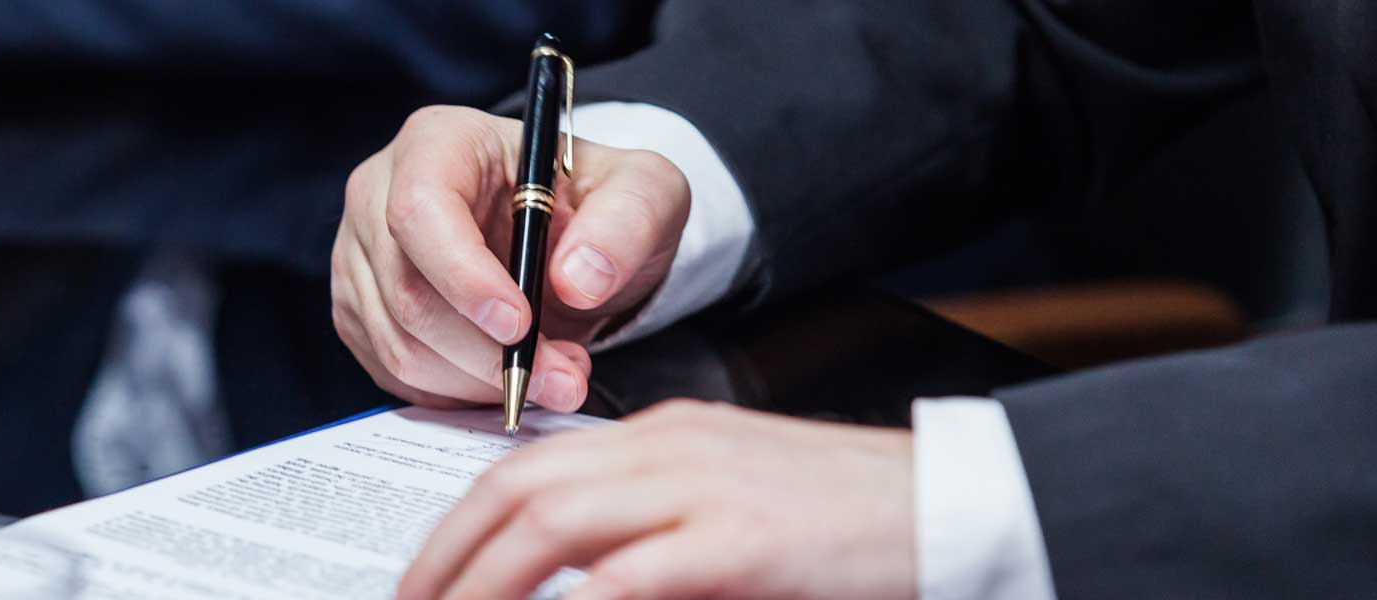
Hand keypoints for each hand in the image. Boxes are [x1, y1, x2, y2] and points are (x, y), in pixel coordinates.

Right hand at [333, 106, 689, 411]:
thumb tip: (577, 279)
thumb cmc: (597, 204)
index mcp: (438, 142)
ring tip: (554, 375)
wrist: (571, 241)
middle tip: (565, 377)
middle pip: (408, 290)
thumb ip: (625, 222)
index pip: (420, 210)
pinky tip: (510, 377)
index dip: (464, 276)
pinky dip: (459, 392)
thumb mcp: (644, 192)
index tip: (522, 325)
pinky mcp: (362, 313)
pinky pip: (397, 373)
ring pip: (400, 344)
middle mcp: (380, 193)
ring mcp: (362, 257)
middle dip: (489, 352)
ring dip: (481, 380)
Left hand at [399, 400, 916, 599]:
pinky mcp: (740, 543)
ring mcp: (702, 489)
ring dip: (483, 584)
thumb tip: (572, 588)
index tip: (423, 580)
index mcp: (660, 437)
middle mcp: (667, 449)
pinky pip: (627, 579)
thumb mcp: (728, 510)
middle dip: (445, 558)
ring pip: (551, 522)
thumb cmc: (841, 523)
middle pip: (518, 489)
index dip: (457, 528)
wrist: (953, 506)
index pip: (526, 468)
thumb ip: (648, 537)